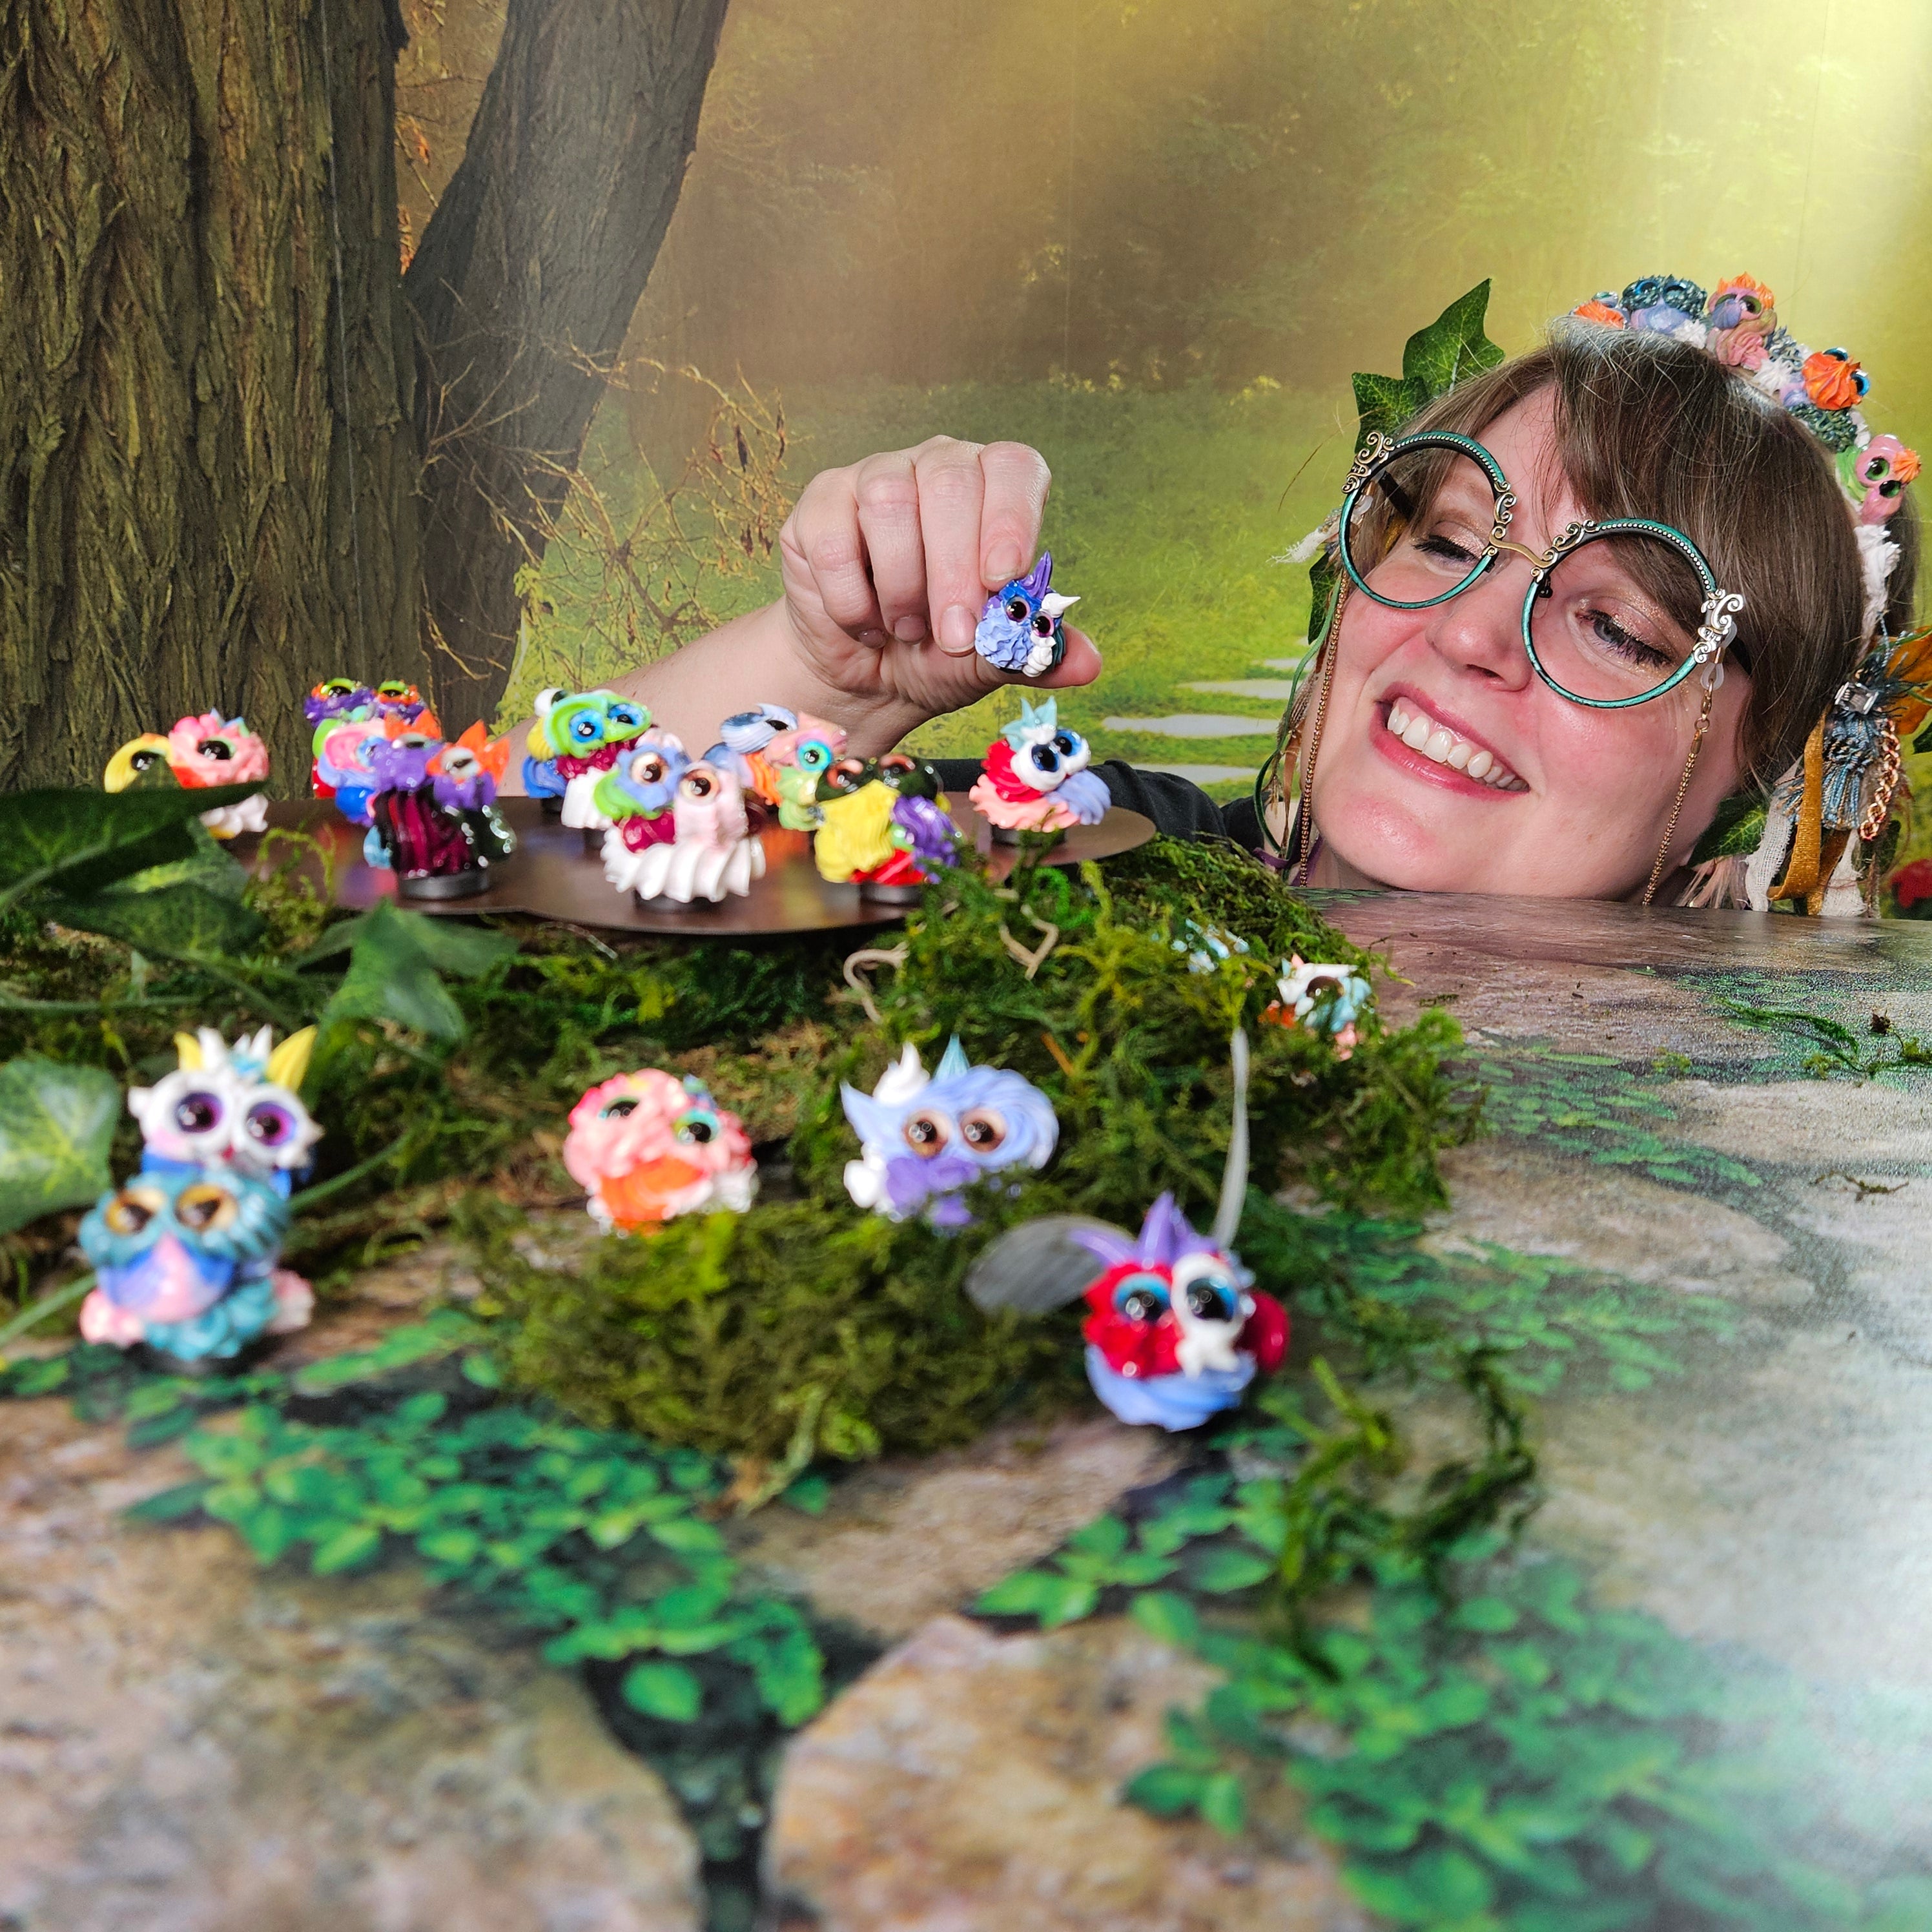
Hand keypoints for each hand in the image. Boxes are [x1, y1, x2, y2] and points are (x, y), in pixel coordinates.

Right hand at [777, 435, 1100, 724]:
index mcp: (992, 490)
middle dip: (953, 569)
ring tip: (907, 629)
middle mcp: (936, 469)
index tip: (1002, 576)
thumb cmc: (938, 651)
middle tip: (953, 636)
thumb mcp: (993, 658)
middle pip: (950, 481)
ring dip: (901, 584)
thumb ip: (1039, 653)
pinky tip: (865, 623)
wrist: (867, 678)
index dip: (1010, 514)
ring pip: (889, 502)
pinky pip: (833, 540)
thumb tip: (1089, 663)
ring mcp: (875, 479)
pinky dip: (851, 597)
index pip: (1012, 466)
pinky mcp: (821, 507)